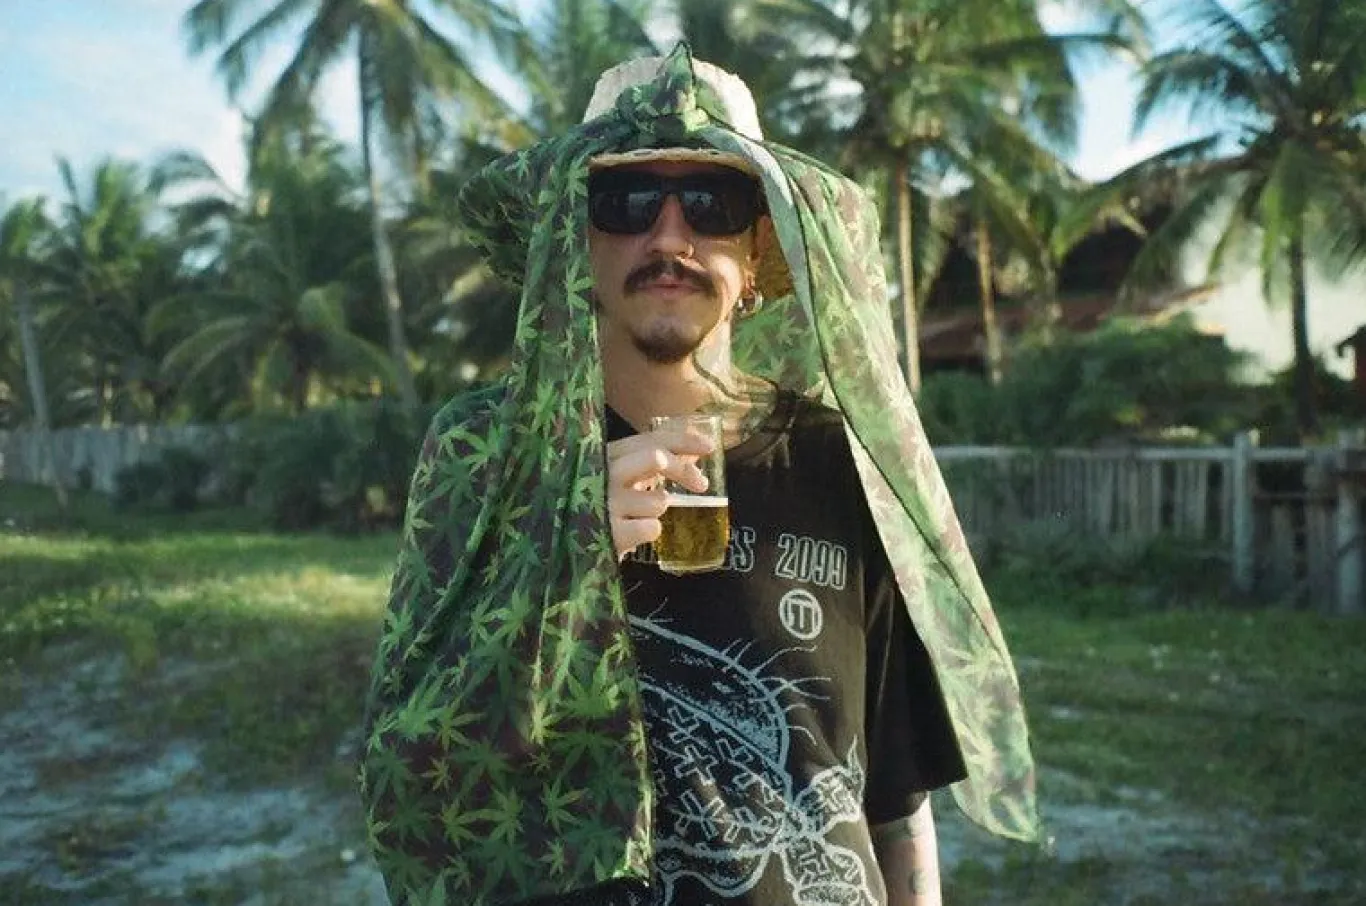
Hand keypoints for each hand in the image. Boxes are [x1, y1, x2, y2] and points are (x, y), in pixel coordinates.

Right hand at [605, 426, 714, 560]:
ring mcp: (604, 504)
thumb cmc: (599, 505)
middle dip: (682, 469)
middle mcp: (602, 474)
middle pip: (655, 457)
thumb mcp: (622, 477)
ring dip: (658, 508)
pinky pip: (652, 528)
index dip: (683, 439)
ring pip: (659, 500)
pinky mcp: (608, 533)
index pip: (649, 438)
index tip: (710, 446)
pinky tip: (631, 533)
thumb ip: (654, 462)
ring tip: (637, 516)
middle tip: (702, 484)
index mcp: (606, 455)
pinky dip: (649, 531)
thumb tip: (696, 449)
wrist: (560, 543)